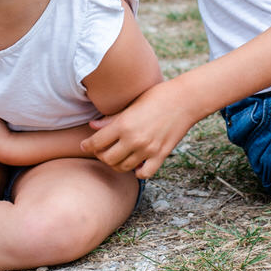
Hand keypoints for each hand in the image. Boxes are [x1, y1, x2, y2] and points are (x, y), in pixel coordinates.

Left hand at [81, 81, 199, 177]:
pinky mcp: (161, 155)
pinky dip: (137, 172)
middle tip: (101, 150)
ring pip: (123, 168)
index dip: (87, 146)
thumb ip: (111, 118)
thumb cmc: (156, 96)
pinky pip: (144, 174)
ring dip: (117, 164)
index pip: (97, 143)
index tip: (85, 145)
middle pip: (107, 159)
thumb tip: (92, 126)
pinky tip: (136, 163)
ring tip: (117, 155)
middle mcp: (134, 139)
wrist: (184, 99)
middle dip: (101, 156)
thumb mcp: (131, 104)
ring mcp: (148, 149)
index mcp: (123, 124)